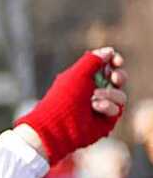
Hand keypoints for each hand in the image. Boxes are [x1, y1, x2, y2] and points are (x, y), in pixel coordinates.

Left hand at [14, 47, 127, 164]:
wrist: (57, 125)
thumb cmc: (63, 98)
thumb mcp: (77, 74)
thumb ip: (92, 60)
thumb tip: (109, 51)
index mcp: (84, 79)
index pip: (106, 66)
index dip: (114, 61)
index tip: (117, 60)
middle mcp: (93, 92)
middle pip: (118, 79)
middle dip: (119, 76)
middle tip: (114, 78)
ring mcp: (100, 107)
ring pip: (120, 95)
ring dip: (110, 94)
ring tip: (94, 99)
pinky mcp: (104, 121)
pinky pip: (117, 109)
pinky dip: (107, 106)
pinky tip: (95, 108)